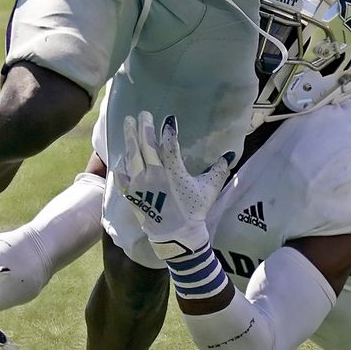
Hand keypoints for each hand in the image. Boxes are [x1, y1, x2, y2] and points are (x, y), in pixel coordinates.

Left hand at [116, 110, 228, 260]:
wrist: (176, 236)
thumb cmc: (194, 211)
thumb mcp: (209, 189)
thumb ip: (218, 170)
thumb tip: (230, 154)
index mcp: (174, 173)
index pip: (169, 146)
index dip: (169, 131)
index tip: (169, 120)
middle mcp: (154, 176)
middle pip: (146, 146)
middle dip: (144, 127)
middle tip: (143, 114)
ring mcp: (140, 185)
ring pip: (132, 157)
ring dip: (130, 138)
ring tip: (128, 123)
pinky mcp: (132, 195)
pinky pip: (122, 176)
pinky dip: (121, 164)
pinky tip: (120, 155)